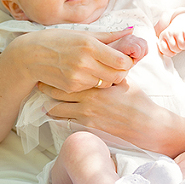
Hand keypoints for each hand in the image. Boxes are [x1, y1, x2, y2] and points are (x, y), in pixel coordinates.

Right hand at [15, 26, 134, 92]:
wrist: (30, 55)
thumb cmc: (57, 40)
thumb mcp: (82, 33)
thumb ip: (108, 36)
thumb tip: (130, 31)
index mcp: (90, 46)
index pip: (121, 61)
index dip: (127, 62)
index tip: (124, 58)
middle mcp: (85, 63)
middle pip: (117, 76)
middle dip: (120, 72)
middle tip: (115, 66)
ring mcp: (78, 77)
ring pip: (106, 83)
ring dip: (106, 78)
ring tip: (98, 68)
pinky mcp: (71, 88)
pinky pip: (91, 88)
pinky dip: (92, 82)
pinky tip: (85, 74)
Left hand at [41, 75, 184, 154]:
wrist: (145, 125)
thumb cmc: (137, 101)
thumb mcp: (124, 80)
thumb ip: (111, 71)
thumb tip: (107, 57)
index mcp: (97, 83)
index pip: (70, 76)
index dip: (57, 72)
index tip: (49, 68)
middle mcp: (88, 99)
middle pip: (58, 92)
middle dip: (47, 88)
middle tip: (39, 82)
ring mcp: (86, 114)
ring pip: (57, 108)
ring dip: (49, 104)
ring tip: (42, 100)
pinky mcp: (88, 126)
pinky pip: (66, 120)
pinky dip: (58, 116)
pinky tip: (52, 112)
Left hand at [157, 11, 184, 56]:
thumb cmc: (175, 34)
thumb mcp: (167, 38)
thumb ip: (162, 46)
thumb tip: (161, 54)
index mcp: (163, 36)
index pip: (164, 49)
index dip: (169, 53)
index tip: (172, 51)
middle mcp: (169, 32)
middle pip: (174, 48)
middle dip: (178, 50)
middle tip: (179, 46)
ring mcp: (178, 31)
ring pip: (182, 46)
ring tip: (184, 43)